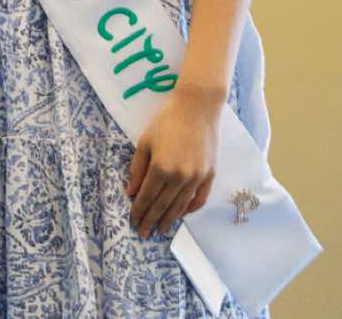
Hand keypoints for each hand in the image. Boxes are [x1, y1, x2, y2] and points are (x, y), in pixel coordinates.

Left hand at [128, 88, 221, 236]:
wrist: (197, 108)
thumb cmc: (166, 121)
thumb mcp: (144, 141)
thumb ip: (137, 169)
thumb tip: (130, 192)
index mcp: (161, 167)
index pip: (147, 197)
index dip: (139, 211)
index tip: (133, 221)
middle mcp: (180, 176)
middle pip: (163, 205)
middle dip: (152, 220)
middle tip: (144, 233)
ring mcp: (197, 177)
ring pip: (181, 206)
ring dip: (170, 219)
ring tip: (161, 229)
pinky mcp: (210, 175)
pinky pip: (199, 199)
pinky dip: (189, 209)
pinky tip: (181, 214)